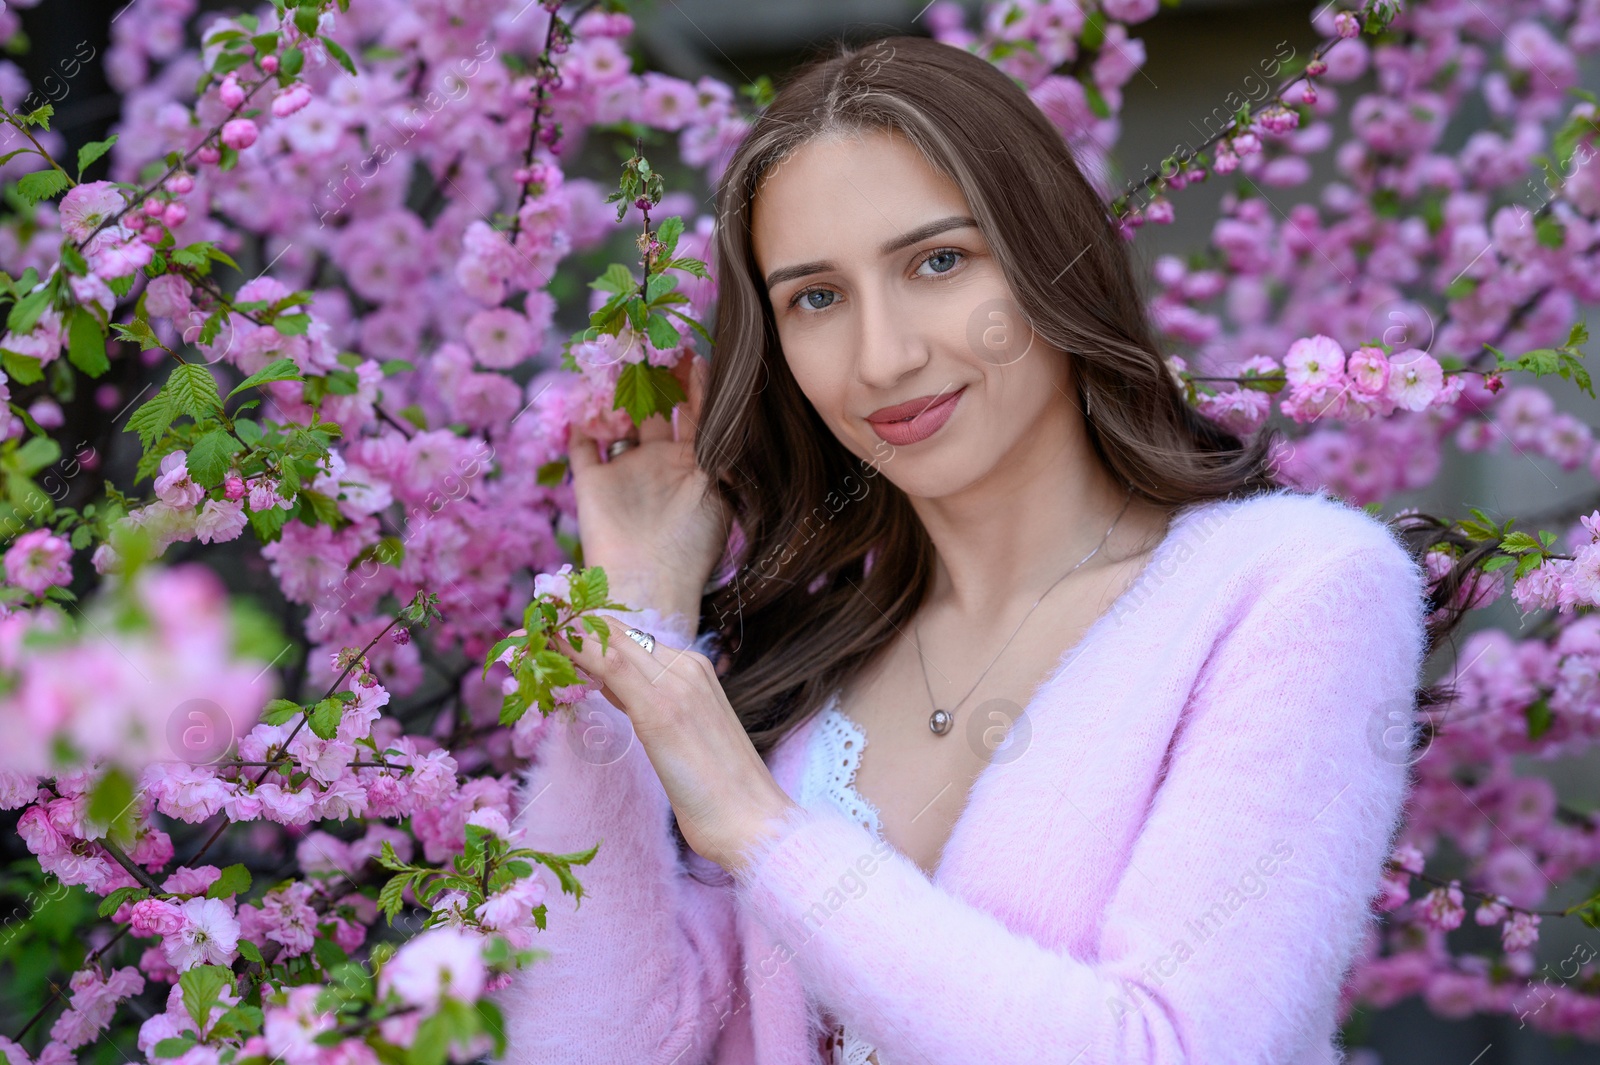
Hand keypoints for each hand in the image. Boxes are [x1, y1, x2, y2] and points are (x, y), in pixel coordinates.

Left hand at [551, 612, 800, 874]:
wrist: (754, 822)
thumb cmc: (718, 793)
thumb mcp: (675, 737)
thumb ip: (645, 703)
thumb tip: (606, 684)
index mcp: (694, 670)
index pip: (630, 638)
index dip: (587, 631)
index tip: (548, 632)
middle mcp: (687, 665)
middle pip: (616, 631)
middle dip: (569, 626)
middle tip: (526, 627)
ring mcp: (678, 682)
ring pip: (609, 641)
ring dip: (564, 634)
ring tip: (527, 632)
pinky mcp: (661, 708)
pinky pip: (610, 665)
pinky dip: (576, 651)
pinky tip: (548, 648)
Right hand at [568, 354, 729, 616]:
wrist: (648, 588)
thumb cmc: (692, 545)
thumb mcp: (720, 490)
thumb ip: (722, 449)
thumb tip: (736, 405)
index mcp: (694, 464)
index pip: (698, 413)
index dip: (696, 383)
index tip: (695, 350)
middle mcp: (659, 463)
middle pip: (656, 409)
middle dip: (655, 377)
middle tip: (654, 343)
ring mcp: (625, 471)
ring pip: (618, 420)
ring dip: (616, 391)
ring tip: (618, 356)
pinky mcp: (592, 484)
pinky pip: (582, 445)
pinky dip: (579, 422)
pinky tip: (582, 395)